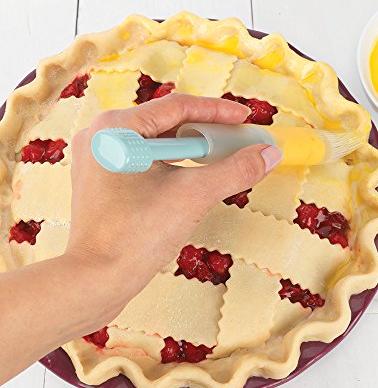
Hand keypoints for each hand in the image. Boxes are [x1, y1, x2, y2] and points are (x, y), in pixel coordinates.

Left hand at [65, 94, 282, 320]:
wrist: (97, 281)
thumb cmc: (135, 236)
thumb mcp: (193, 196)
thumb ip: (235, 171)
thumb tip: (269, 154)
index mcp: (115, 128)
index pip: (177, 107)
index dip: (218, 111)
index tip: (245, 118)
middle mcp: (102, 136)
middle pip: (167, 123)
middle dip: (207, 131)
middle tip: (239, 139)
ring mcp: (100, 158)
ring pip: (158, 142)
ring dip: (193, 148)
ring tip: (224, 155)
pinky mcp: (105, 180)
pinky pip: (148, 160)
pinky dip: (176, 164)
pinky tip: (197, 173)